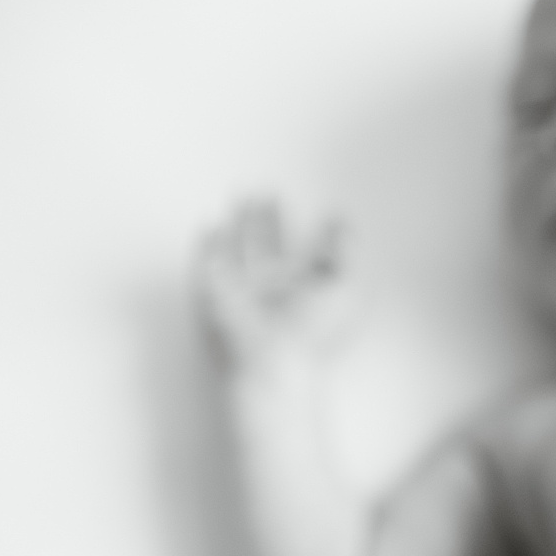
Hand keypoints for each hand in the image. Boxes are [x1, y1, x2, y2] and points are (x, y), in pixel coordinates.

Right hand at [195, 197, 351, 366]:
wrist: (271, 360)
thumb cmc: (311, 334)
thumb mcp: (344, 289)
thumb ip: (346, 253)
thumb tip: (344, 222)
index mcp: (307, 290)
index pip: (314, 258)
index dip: (324, 237)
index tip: (333, 216)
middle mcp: (275, 290)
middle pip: (271, 249)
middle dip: (270, 222)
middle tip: (271, 195)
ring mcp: (243, 291)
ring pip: (240, 250)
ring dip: (241, 224)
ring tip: (245, 198)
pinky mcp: (213, 292)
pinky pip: (208, 264)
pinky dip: (209, 245)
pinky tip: (211, 227)